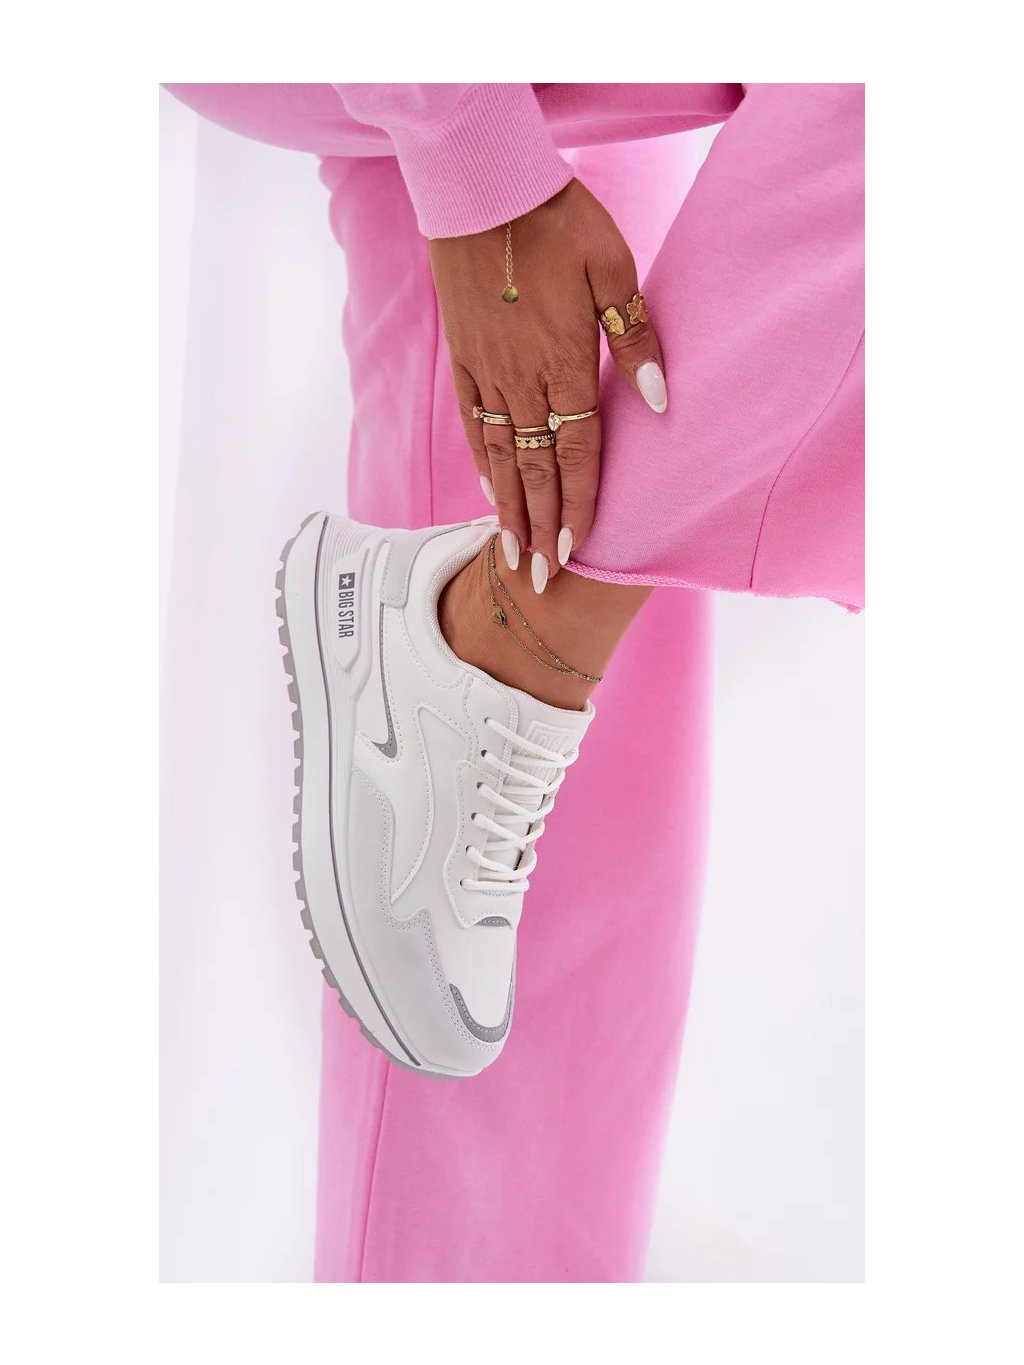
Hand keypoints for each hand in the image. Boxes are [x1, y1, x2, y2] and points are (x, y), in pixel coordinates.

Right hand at [429, 178, 665, 590]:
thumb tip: (660, 400)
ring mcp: (486, 371)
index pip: (577, 450)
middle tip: (539, 578)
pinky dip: (483, 462)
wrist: (484, 188)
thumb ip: (636, 339)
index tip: (577, 549)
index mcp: (564, 361)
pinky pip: (473, 423)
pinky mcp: (464, 358)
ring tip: (510, 551)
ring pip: (499, 455)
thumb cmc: (558, 224)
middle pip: (534, 468)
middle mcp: (521, 379)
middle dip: (539, 527)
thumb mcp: (613, 270)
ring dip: (507, 508)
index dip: (579, 503)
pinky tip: (488, 489)